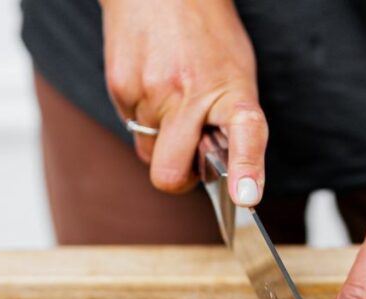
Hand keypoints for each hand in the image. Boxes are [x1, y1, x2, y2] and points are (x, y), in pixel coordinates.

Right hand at [101, 0, 266, 204]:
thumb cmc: (207, 34)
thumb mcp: (237, 74)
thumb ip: (232, 124)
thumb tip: (227, 175)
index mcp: (231, 90)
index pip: (245, 133)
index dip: (245, 168)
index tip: (245, 196)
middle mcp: (189, 94)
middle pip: (170, 174)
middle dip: (178, 176)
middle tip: (190, 152)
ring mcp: (150, 93)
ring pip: (148, 153)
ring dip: (161, 139)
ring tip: (173, 98)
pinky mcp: (120, 87)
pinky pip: (130, 126)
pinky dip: (143, 116)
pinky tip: (153, 85)